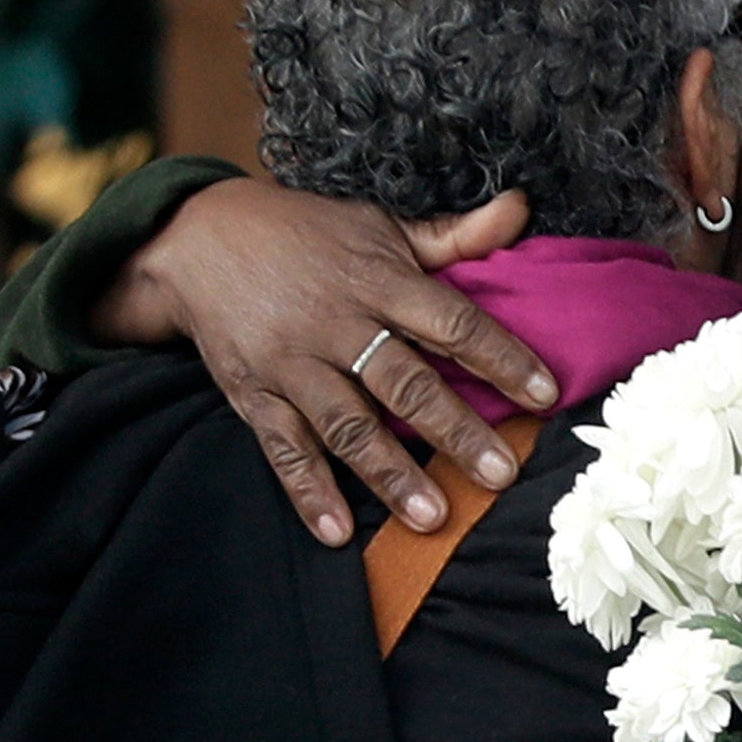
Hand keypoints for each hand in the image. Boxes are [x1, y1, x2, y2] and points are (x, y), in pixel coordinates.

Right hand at [106, 176, 558, 542]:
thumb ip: (454, 236)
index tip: (546, 394)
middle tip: (501, 475)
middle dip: (455, 431)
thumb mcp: (378, 226)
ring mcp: (290, 362)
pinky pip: (282, 447)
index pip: (452, 322)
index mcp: (377, 280)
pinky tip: (338, 532)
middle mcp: (335, 324)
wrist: (195, 238)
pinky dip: (307, 491)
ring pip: (346, 424)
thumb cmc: (306, 235)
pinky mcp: (251, 393)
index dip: (501, 358)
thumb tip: (522, 209)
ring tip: (433, 517)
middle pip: (403, 383)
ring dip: (390, 473)